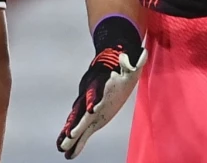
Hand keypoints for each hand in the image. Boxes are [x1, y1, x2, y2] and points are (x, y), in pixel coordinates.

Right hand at [57, 16, 145, 159]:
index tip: (91, 110)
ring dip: (69, 134)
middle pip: (80, 110)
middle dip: (74, 123)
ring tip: (61, 147)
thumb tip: (144, 53)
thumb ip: (135, 62)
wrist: (106, 66)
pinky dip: (74, 142)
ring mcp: (86, 106)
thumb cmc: (121, 68)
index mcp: (99, 84)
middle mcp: (88, 96)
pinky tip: (67, 154)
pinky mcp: (88, 116)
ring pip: (75, 121)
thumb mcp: (131, 65)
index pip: (94, 92)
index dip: (93, 100)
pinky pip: (79, 129)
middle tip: (69, 135)